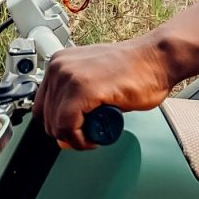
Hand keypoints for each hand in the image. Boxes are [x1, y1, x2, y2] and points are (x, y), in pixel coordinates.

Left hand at [33, 38, 171, 149]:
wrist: (156, 58)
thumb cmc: (134, 69)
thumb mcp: (93, 81)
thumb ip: (74, 102)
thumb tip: (62, 132)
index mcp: (60, 62)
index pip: (41, 105)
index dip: (58, 124)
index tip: (74, 129)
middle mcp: (59, 67)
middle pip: (46, 118)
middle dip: (66, 132)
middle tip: (88, 133)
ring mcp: (70, 77)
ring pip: (56, 125)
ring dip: (75, 138)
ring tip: (95, 133)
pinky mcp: (82, 90)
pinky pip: (68, 127)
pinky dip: (80, 140)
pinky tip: (94, 137)